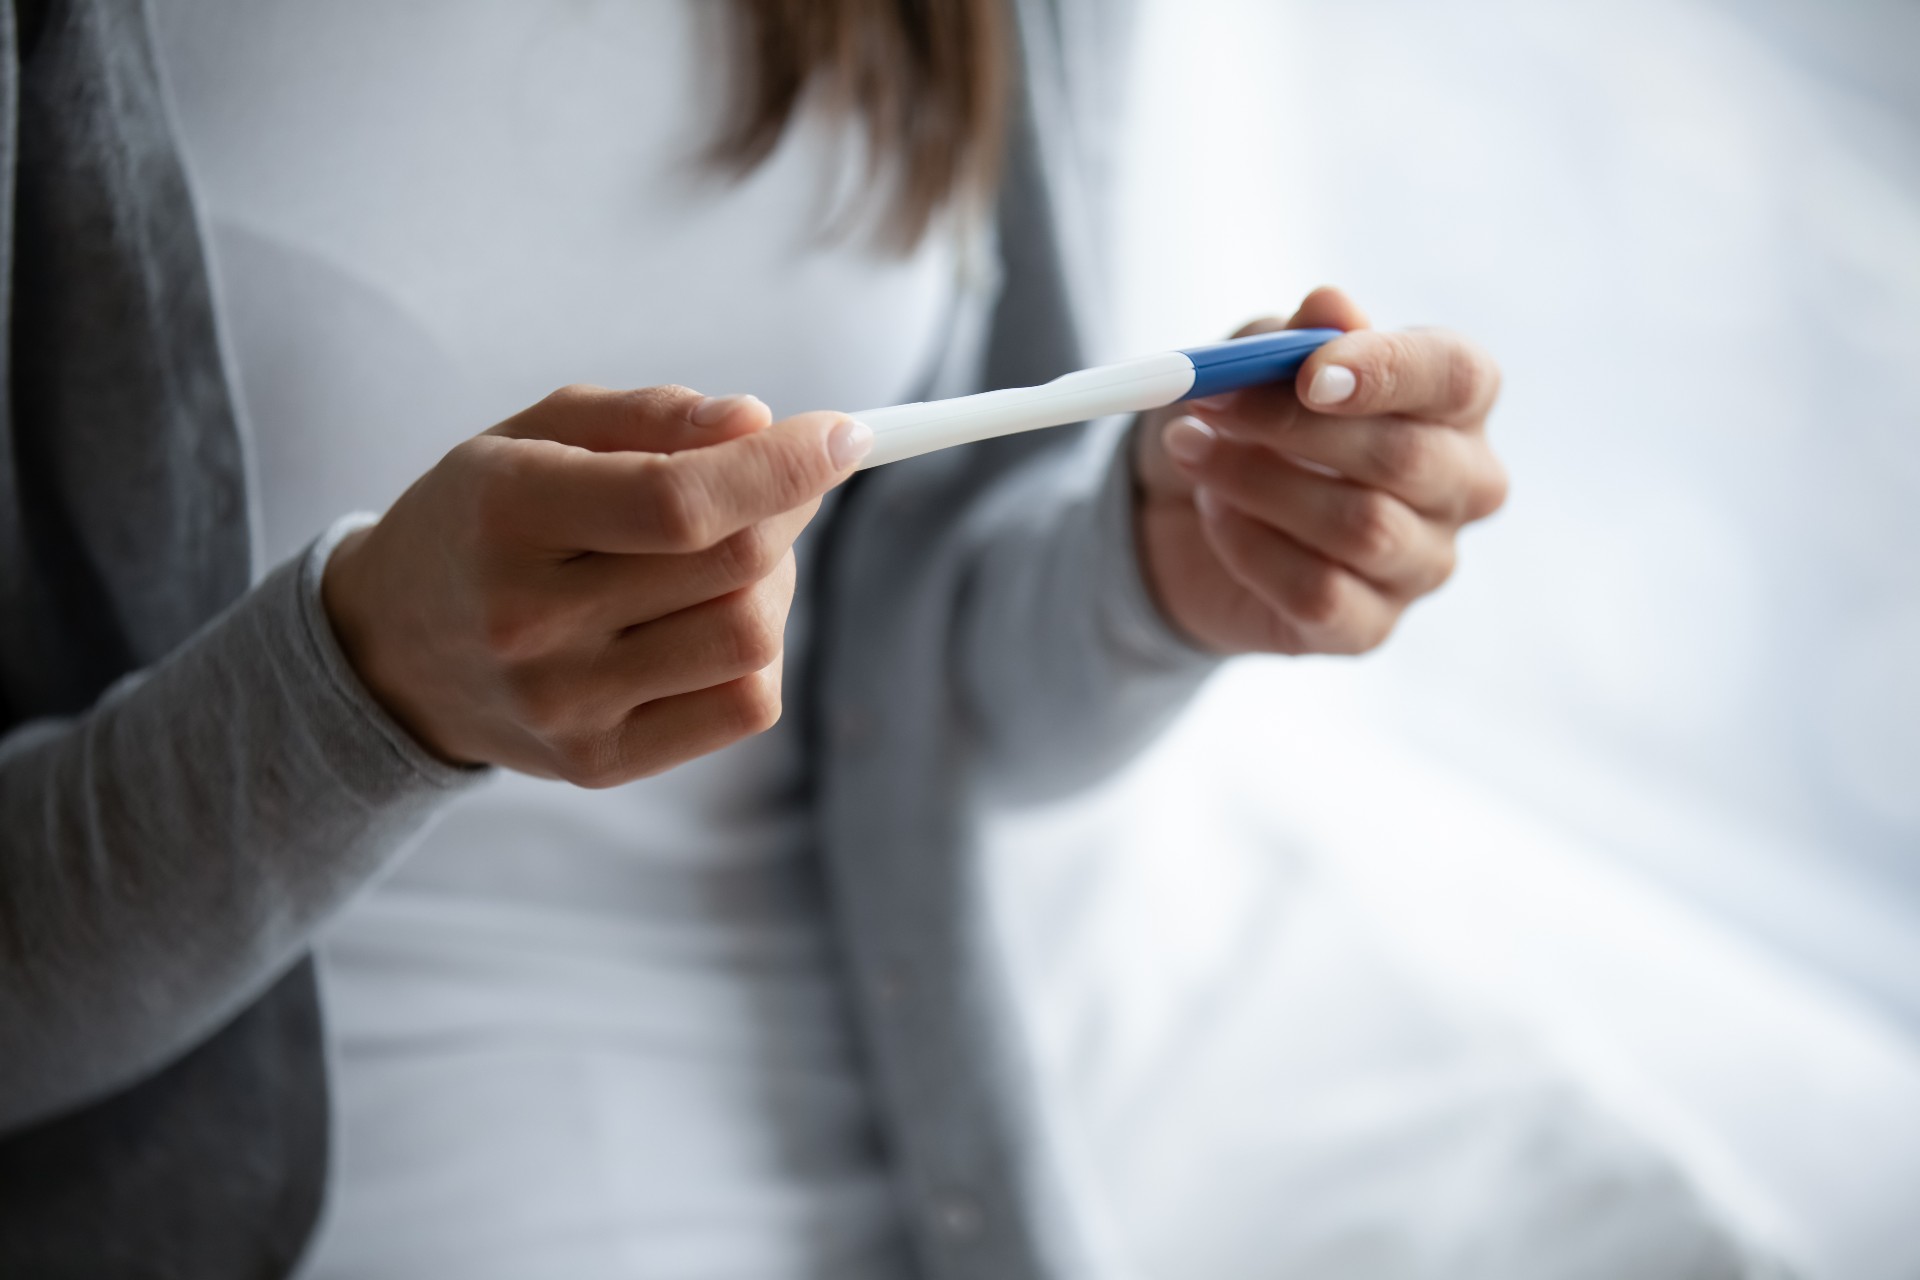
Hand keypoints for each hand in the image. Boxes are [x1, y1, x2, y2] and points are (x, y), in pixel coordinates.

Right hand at [322, 385, 871, 783]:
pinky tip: (708, 620)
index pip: (678, 500)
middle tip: (775, 485)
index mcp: (509, 513)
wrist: (392, 650)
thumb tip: (760, 422)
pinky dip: (755, 652)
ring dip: (772, 582)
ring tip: (728, 556)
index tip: (844, 435)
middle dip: (785, 509)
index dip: (782, 466)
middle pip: (733, 566)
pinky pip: (744, 707)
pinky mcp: (598, 763)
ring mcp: (565, 705)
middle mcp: (530, 620)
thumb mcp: (539, 432)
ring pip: (750, 637)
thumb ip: (651, 417)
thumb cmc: (486, 517)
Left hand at [1133, 287, 1506, 654]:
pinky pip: (1319, 592)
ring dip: (1256, 483)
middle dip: (1295, 428)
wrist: (1177, 518)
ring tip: (1193, 454)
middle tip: (1209, 404)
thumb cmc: (1243, 424)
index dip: (1389, 370)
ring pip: (1362, 528)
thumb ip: (1295, 336)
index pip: (1459, 377)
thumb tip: (1331, 306)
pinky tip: (1215, 516)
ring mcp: (1423, 563)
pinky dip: (1249, 547)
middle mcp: (1461, 485)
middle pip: (1407, 458)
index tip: (1309, 372)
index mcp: (1453, 402)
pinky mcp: (1369, 627)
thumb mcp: (1254, 362)